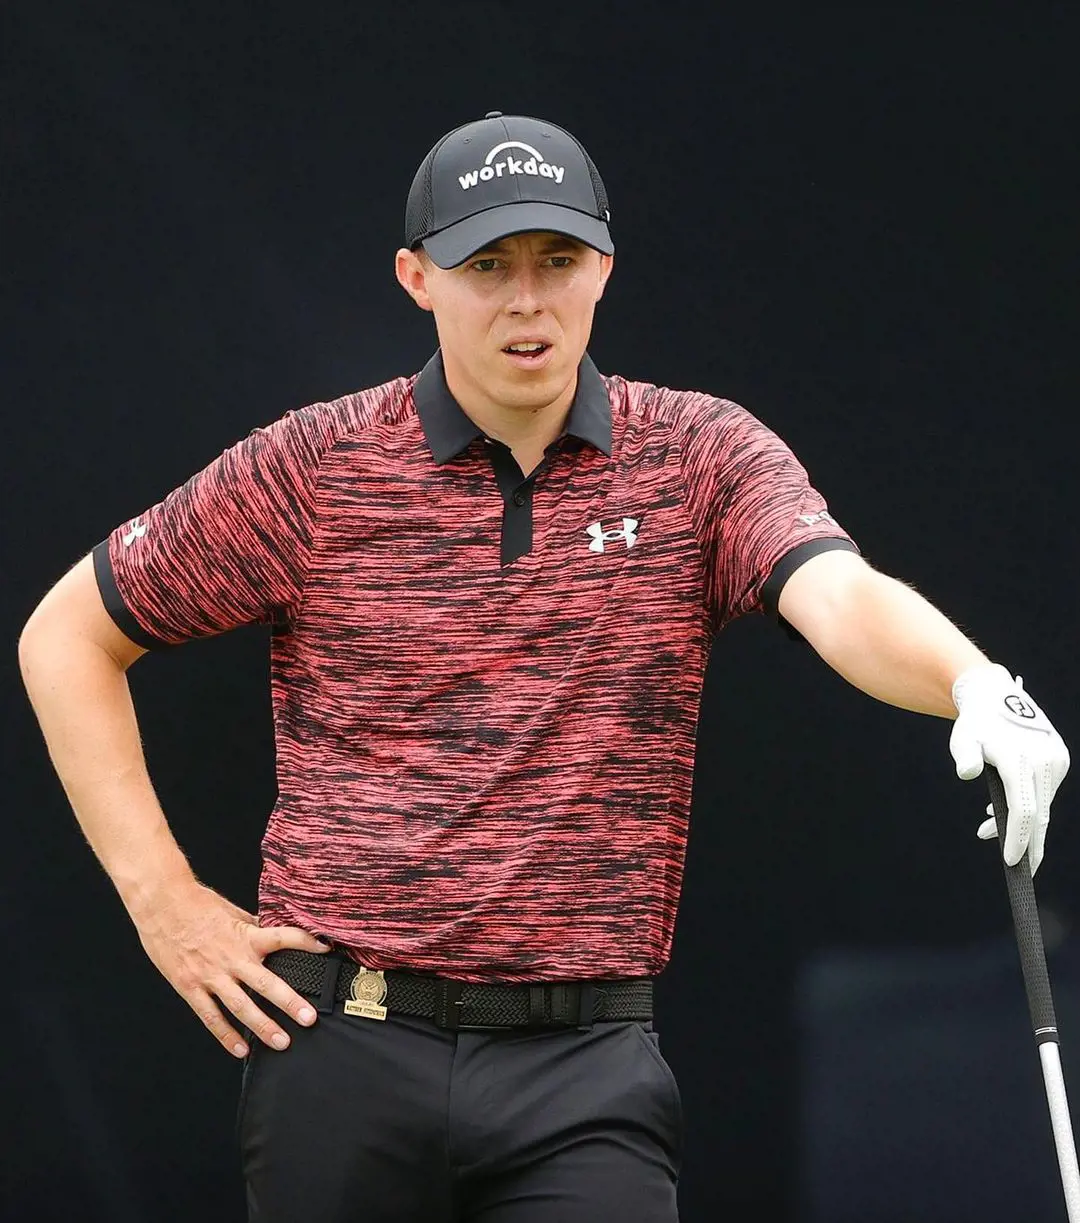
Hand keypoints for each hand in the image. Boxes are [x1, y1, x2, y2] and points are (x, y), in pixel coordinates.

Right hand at [132, 880, 330, 1056]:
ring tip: (281, 1042)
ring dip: (262, 1026)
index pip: (283, 938)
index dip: (306, 942)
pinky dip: (225, 1035)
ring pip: (241, 1006)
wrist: (162, 905)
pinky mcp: (190, 987)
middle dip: (289, 1003)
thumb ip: (253, 928)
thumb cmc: (197, 904)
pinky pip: (211, 1016)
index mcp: (245, 936)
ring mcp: (211, 975)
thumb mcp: (233, 912)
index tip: (326, 949)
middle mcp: (232, 958)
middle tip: (309, 1018)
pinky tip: (240, 1049)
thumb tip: (272, 932)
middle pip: (266, 984)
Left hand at [950, 663, 1068, 873]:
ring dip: (1022, 823)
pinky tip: (1005, 813)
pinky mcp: (1059, 759)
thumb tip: (967, 773)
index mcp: (1020, 760)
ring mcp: (1055, 761)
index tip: (1011, 862)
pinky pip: (1045, 792)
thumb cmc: (975, 723)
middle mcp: (1044, 762)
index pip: (1024, 810)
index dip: (1018, 839)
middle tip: (1020, 871)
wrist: (996, 695)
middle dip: (1028, 845)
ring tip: (990, 831)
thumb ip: (966, 756)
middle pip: (1039, 815)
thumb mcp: (964, 738)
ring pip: (1042, 804)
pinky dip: (1029, 805)